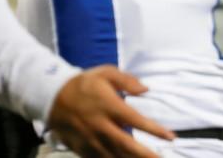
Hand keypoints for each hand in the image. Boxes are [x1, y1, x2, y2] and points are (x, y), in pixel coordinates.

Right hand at [48, 65, 173, 157]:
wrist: (52, 97)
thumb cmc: (84, 83)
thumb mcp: (105, 72)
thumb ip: (126, 80)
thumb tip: (146, 90)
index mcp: (109, 106)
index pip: (137, 120)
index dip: (155, 130)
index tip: (171, 137)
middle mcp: (101, 126)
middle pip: (127, 145)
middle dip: (146, 154)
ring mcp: (91, 139)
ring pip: (115, 155)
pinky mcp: (82, 148)